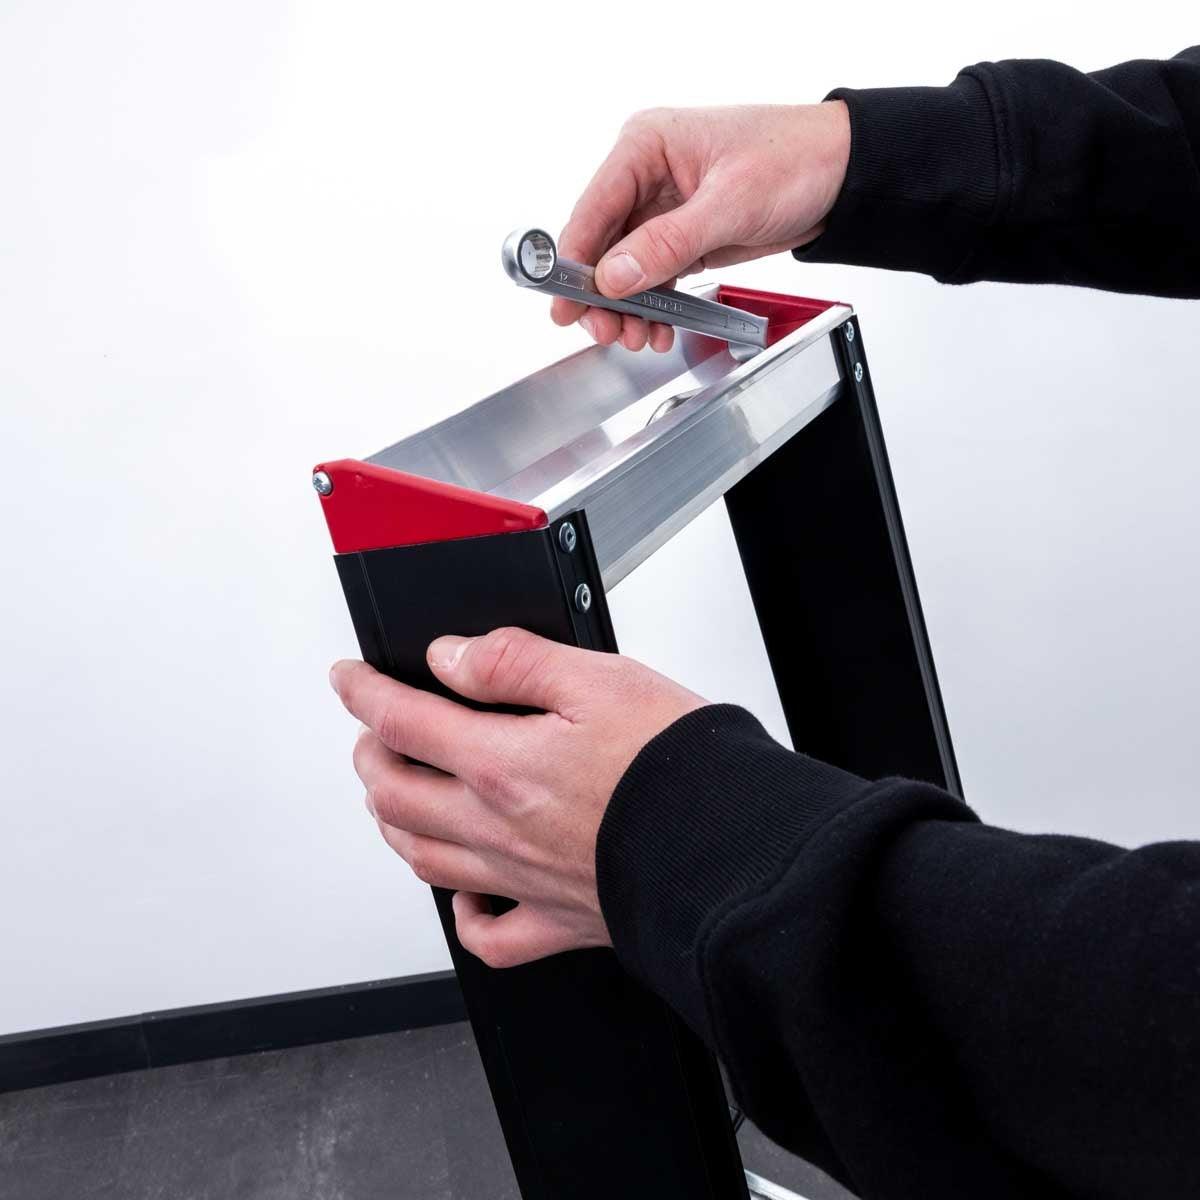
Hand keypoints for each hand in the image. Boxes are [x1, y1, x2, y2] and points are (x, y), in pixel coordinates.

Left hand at [330, 628, 704, 966]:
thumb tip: (451, 658)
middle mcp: (498, 828)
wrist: (730, 846)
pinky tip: (464, 897)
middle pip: (394, 797)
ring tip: (393, 796)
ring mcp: (522, 880)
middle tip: (371, 732)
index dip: (362, 693)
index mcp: (502, 764)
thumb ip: (512, 661)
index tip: (348, 678)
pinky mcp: (560, 921)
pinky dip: (464, 918)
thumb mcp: (596, 678)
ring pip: (423, 859)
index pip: (401, 723)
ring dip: (392, 822)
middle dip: (368, 757)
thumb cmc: (675, 764)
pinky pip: (491, 938)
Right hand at [554, 101, 849, 351]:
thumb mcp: (729, 203)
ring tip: (635, 336)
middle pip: (603, 245)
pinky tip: (656, 327)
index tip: (565, 301)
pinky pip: (653, 276)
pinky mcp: (683, 235)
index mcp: (646, 145)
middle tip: (604, 330)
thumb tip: (616, 275)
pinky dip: (652, 305)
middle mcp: (647, 175)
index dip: (575, 260)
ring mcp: (663, 208)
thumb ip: (668, 243)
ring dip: (627, 307)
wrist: (843, 175)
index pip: (594, 208)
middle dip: (601, 294)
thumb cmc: (795, 159)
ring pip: (625, 267)